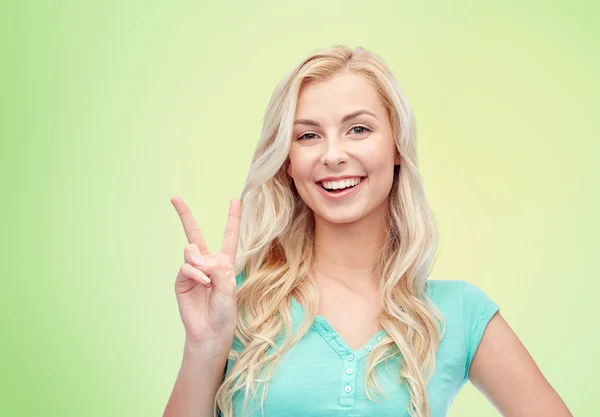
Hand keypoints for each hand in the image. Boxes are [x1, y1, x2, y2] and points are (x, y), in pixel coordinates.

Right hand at [170, 196, 240, 350]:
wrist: (211, 331)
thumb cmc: (225, 311)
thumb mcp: (229, 287)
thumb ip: (217, 269)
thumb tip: (197, 258)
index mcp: (224, 262)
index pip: (229, 236)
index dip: (232, 218)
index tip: (235, 199)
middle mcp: (207, 263)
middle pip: (195, 234)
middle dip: (184, 215)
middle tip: (175, 198)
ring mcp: (193, 270)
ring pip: (191, 251)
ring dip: (199, 261)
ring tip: (206, 278)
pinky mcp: (182, 280)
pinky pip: (186, 267)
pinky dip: (195, 274)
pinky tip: (203, 283)